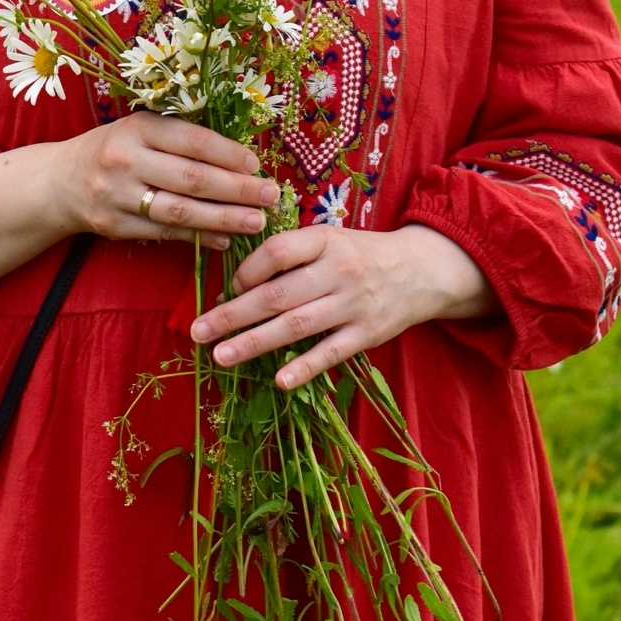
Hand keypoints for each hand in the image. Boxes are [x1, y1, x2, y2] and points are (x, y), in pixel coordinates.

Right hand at [58, 111, 279, 248]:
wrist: (60, 181)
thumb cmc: (115, 149)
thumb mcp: (140, 129)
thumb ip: (181, 139)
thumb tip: (239, 159)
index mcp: (137, 128)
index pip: (192, 140)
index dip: (228, 153)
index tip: (256, 163)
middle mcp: (126, 160)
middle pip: (192, 178)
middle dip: (237, 189)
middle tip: (270, 196)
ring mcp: (119, 196)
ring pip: (181, 211)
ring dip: (224, 219)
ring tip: (256, 221)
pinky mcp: (116, 226)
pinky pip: (166, 234)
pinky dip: (200, 238)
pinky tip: (226, 239)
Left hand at [191, 222, 496, 388]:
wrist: (422, 269)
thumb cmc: (360, 254)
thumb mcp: (329, 239)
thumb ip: (291, 254)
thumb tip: (240, 281)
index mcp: (324, 240)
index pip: (276, 252)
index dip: (246, 270)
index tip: (228, 287)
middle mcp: (336, 271)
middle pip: (277, 294)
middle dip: (233, 314)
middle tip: (198, 331)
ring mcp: (352, 304)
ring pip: (296, 326)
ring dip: (255, 342)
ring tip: (221, 355)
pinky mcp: (367, 334)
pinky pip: (330, 353)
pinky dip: (304, 367)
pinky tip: (278, 380)